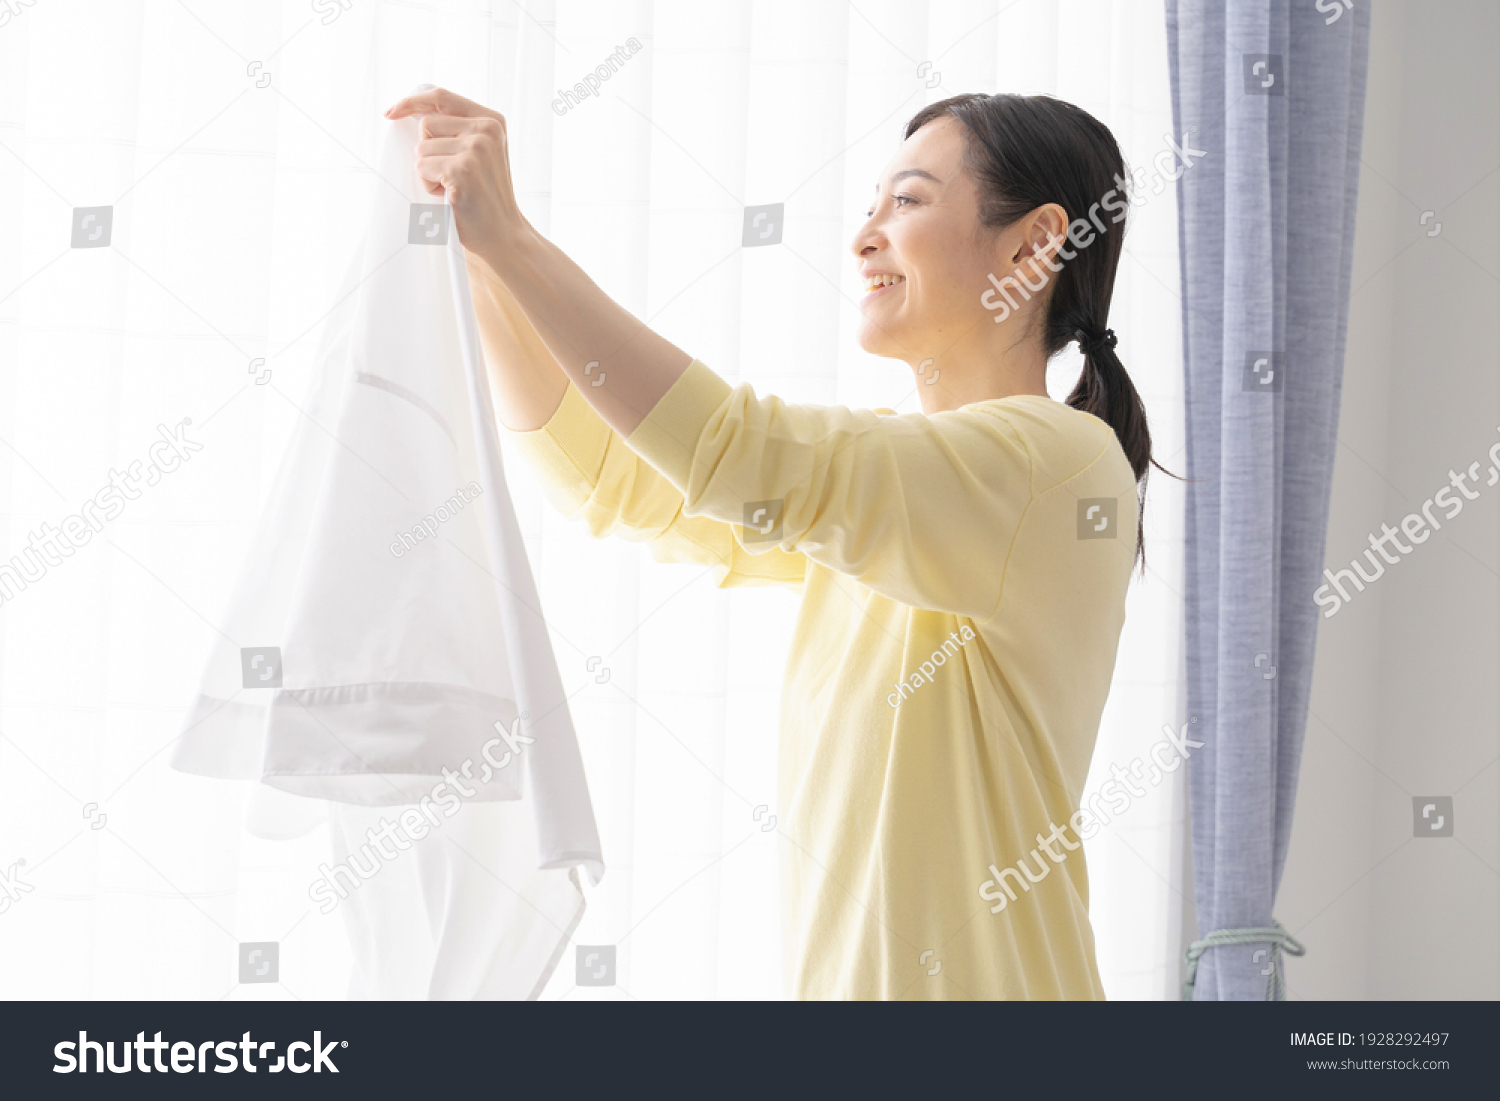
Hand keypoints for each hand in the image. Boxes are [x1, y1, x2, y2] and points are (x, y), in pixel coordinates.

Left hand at [384, 87, 527, 265]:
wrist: (503, 233)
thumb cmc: (485, 196)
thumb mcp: (481, 153)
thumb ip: (458, 129)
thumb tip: (411, 113)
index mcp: (492, 120)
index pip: (441, 97)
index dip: (411, 101)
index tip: (390, 112)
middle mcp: (486, 130)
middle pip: (426, 124)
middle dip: (429, 151)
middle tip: (452, 175)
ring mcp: (476, 149)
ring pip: (422, 149)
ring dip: (430, 172)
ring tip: (454, 188)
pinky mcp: (462, 170)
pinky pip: (422, 168)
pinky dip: (429, 186)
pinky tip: (451, 196)